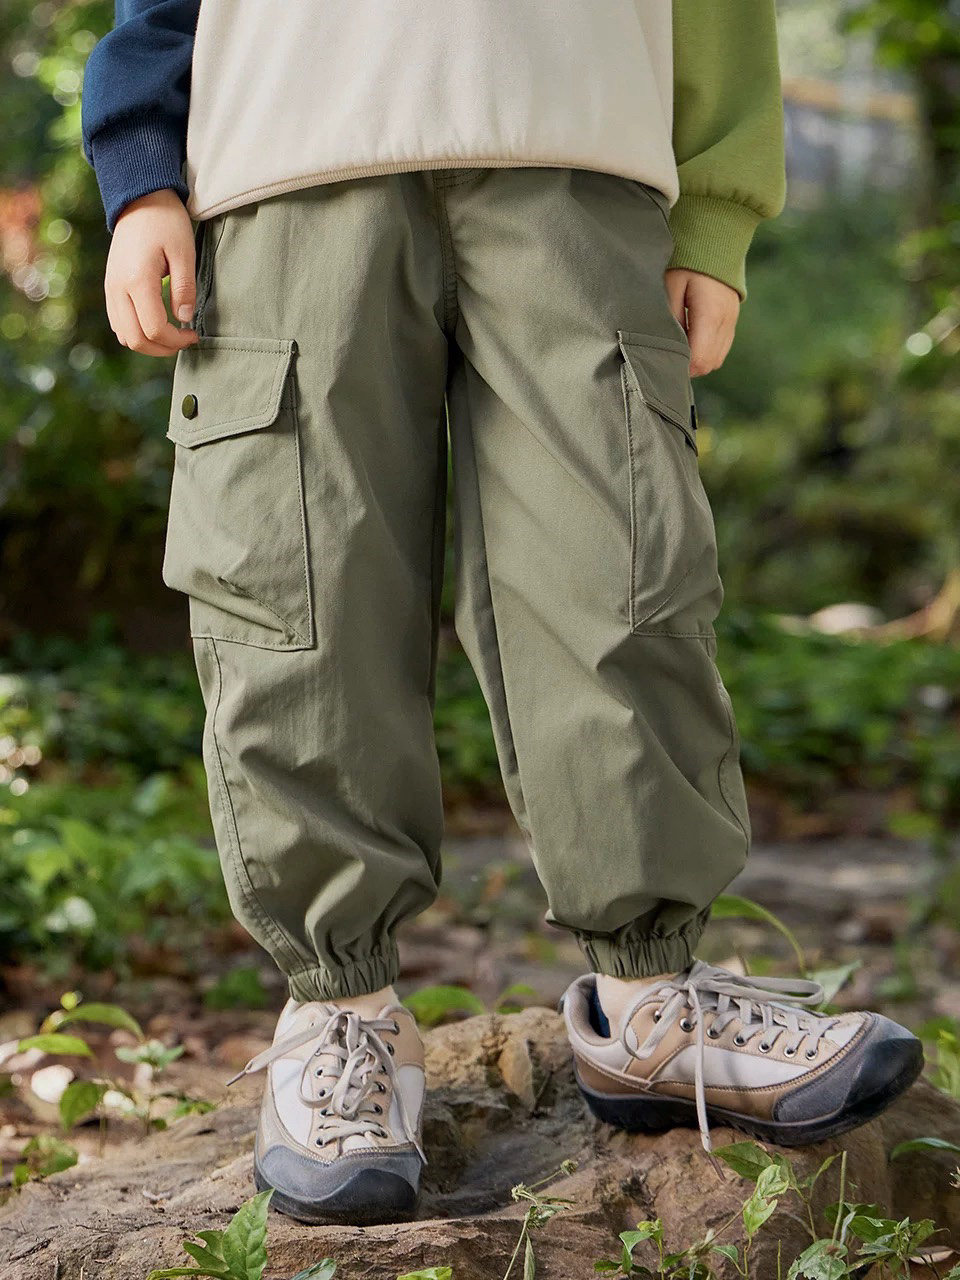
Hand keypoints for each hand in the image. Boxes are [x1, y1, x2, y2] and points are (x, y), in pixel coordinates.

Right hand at [105, 189, 199, 355]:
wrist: (139, 200)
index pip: (154, 329)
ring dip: (148, 344)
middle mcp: (118, 288)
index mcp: (137, 280)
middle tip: (183, 341)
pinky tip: (156, 325)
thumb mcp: (184, 252)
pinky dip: (137, 332)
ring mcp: (110, 288)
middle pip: (135, 340)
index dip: (176, 341)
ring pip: (124, 336)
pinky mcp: (110, 287)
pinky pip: (118, 324)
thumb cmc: (166, 222)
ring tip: (171, 336)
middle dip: (162, 349)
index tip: (193, 335)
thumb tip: (184, 319)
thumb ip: (184, 288)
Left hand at [665, 269, 739, 377]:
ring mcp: (732, 320)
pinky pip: (722, 348)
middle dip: (689, 367)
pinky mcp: (733, 319)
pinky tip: (692, 342)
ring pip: (717, 359)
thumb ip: (670, 318)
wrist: (716, 240)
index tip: (665, 362)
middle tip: (668, 358)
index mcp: (710, 314)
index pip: (700, 359)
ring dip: (699, 361)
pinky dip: (707, 352)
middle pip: (709, 364)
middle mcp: (726, 321)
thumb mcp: (671, 286)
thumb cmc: (687, 262)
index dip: (682, 367)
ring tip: (679, 350)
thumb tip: (668, 346)